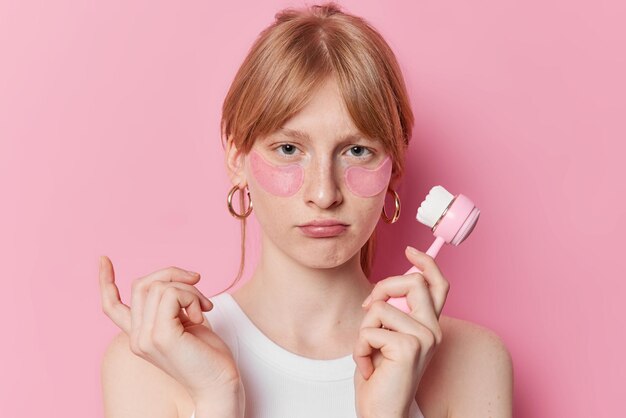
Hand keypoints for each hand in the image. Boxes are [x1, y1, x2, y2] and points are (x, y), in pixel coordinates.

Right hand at [98, 256, 241, 403]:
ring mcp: (145, 338)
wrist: (220, 384)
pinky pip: (171, 294)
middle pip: (142, 284)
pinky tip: (201, 314)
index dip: (105, 281)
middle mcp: (136, 338)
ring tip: (204, 307)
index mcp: (140, 335)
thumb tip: (176, 278)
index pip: (112, 307)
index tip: (103, 260)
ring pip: (159, 286)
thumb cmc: (208, 355)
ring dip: (189, 289)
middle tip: (198, 282)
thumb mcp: (185, 321)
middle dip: (173, 274)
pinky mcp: (160, 336)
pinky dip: (191, 296)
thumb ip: (171, 305)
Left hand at [353, 246, 449, 417]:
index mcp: (429, 326)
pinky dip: (360, 348)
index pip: (437, 285)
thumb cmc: (381, 377)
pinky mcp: (409, 347)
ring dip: (364, 330)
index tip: (411, 250)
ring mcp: (424, 337)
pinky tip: (368, 367)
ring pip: (381, 307)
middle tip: (367, 311)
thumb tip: (386, 287)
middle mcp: (433, 330)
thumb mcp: (387, 338)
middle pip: (411, 282)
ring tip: (369, 353)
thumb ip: (393, 313)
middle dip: (381, 288)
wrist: (382, 412)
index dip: (426, 263)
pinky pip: (370, 328)